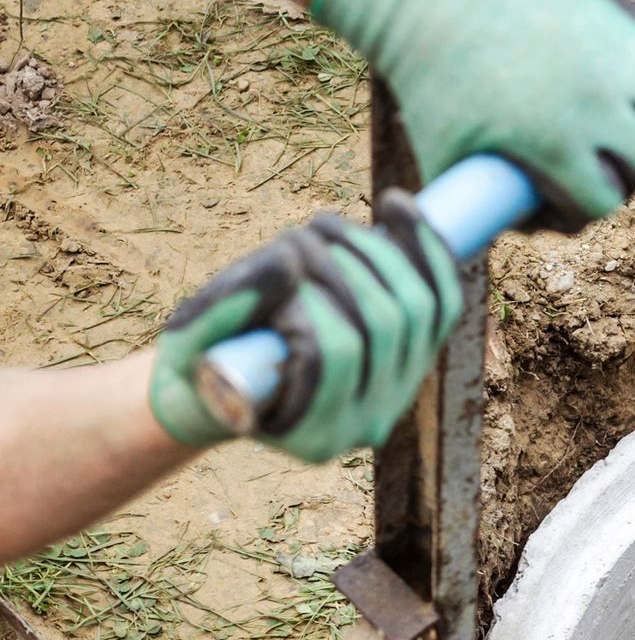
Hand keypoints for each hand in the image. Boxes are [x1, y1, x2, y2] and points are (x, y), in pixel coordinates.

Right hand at [149, 190, 461, 463]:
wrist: (227, 379)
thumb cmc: (197, 363)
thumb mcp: (186, 340)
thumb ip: (225, 309)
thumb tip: (287, 262)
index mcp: (312, 435)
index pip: (335, 353)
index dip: (312, 294)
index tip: (279, 257)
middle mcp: (367, 423)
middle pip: (384, 324)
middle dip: (341, 263)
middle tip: (297, 235)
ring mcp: (400, 393)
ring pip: (419, 308)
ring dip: (375, 249)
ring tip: (325, 226)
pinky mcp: (416, 360)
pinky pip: (442, 302)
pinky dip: (426, 250)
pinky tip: (396, 204)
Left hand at [311, 0, 634, 233]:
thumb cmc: (430, 76)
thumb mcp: (441, 152)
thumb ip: (463, 209)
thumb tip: (485, 253)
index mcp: (556, 142)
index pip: (602, 202)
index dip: (585, 211)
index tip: (567, 206)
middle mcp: (598, 103)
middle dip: (624, 176)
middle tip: (597, 173)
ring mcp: (617, 60)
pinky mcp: (624, 26)